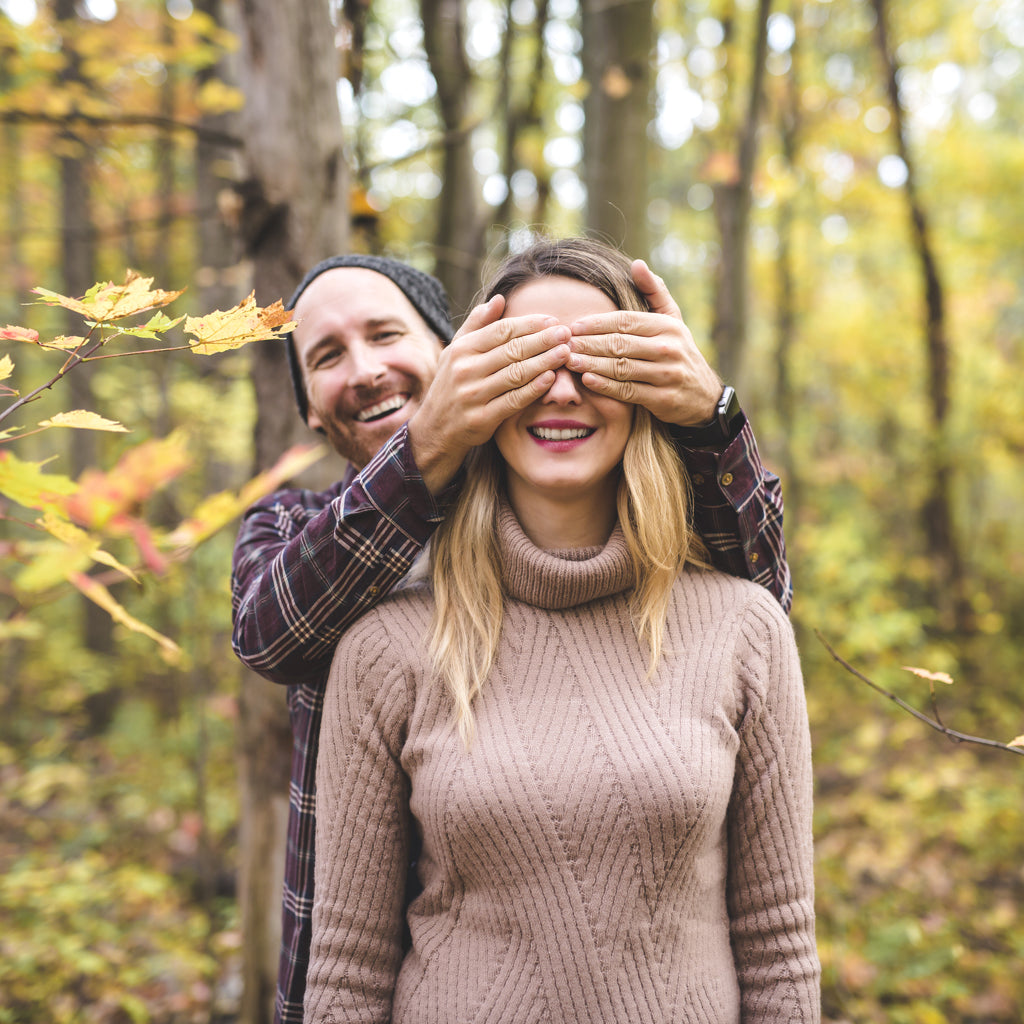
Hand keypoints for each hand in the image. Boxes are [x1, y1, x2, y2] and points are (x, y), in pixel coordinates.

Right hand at [409, 295, 570, 492]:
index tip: (552, 320)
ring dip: (544, 362)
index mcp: (462, 349)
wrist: (436, 428)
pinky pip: (513, 400)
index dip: (529, 324)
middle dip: (543, 340)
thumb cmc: (451, 384)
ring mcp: (473, 395)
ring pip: (515, 374)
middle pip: (512, 350)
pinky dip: (533, 389)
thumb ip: (477, 324)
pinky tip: (550, 378)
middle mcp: (466, 370)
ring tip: (565, 353)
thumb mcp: (456, 351)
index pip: (501, 331)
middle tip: (566, 334)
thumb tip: (500, 298)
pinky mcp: (482, 418)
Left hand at [566, 259, 721, 427]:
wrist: (703, 396)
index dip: (597, 323)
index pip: (625, 321)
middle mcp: (668, 348)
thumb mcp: (673, 320)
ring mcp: (667, 375)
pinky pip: (628, 391)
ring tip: (569, 361)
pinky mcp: (663, 399)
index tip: (574, 326)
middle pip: (619, 344)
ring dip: (592, 364)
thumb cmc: (679, 352)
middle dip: (589, 344)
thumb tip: (637, 263)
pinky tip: (587, 381)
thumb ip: (654, 292)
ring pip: (621, 367)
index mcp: (667, 327)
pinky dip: (605, 386)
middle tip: (565, 344)